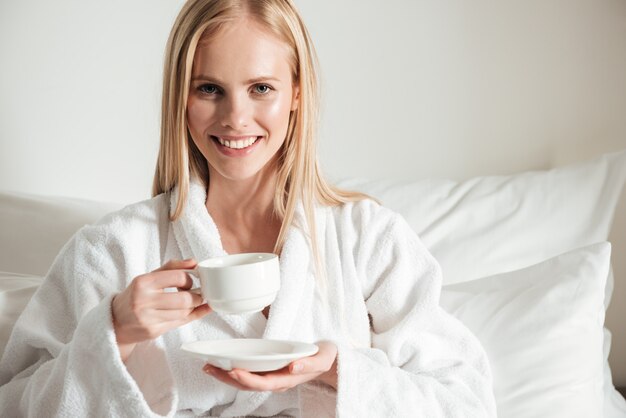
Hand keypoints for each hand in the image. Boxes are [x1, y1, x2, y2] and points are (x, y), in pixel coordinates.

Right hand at [112, 259, 210, 360]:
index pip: (178, 277)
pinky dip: (192, 316)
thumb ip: (172, 267)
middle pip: (184, 299)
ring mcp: (148, 318)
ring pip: (184, 313)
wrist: (116, 321)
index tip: (190, 281)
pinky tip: (198, 310)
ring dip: (193, 307)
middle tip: (198, 294)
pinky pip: (180, 323)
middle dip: (197, 296)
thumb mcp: (149, 277)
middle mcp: (143, 301)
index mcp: (143, 283)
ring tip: (193, 302)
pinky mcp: (153, 331)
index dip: (189, 279)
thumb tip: (193, 262)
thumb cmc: (136, 295)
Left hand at [203, 341, 337, 391]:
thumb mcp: (323, 358)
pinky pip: (249, 373)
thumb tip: (293, 366)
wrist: (329, 360)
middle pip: (248, 384)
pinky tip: (222, 363)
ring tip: (209, 367)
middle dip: (228, 378)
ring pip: (245, 381)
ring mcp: (272, 377)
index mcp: (288, 379)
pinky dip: (233, 369)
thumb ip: (310, 363)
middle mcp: (277, 381)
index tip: (234, 371)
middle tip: (209, 368)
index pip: (264, 383)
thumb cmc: (325, 357)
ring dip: (226, 375)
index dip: (248, 379)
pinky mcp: (269, 370)